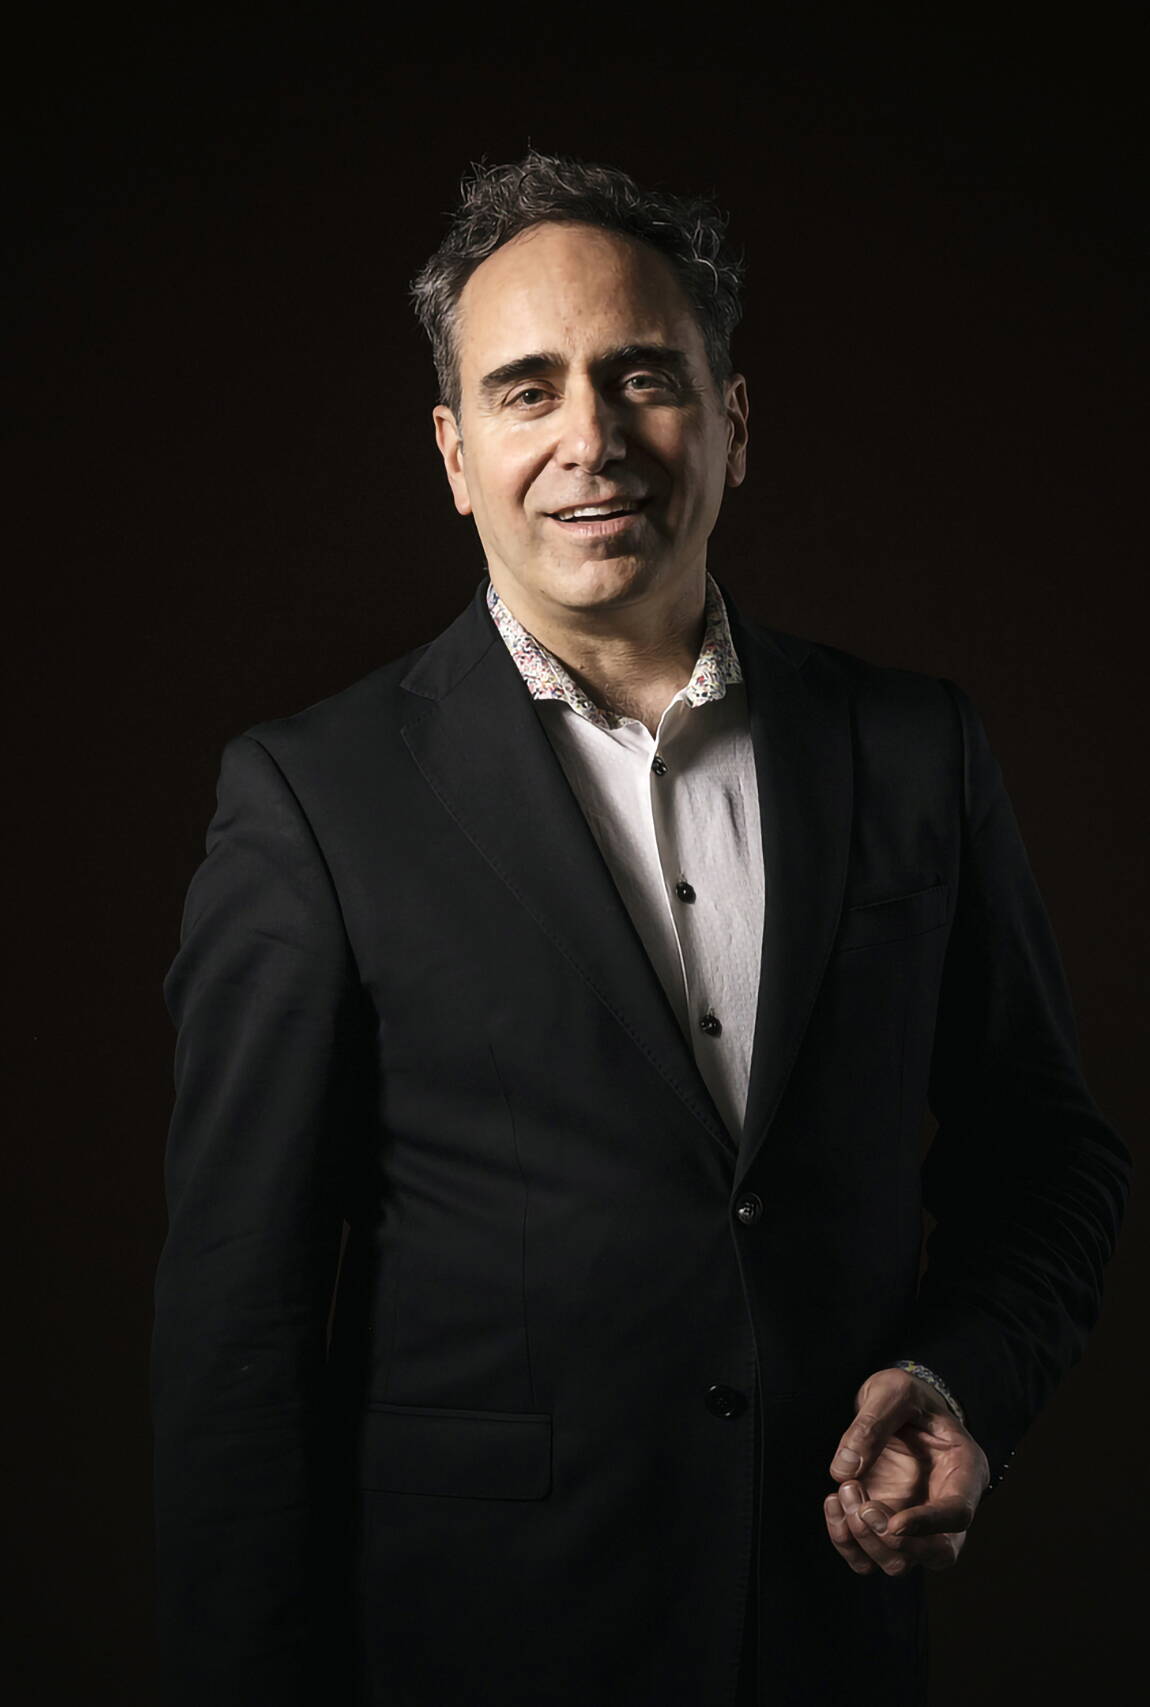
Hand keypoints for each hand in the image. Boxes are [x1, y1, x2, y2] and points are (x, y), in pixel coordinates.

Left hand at [823, 1366, 989, 1576]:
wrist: (894, 1406)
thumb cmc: (905, 1395)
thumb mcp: (892, 1391)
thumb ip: (871, 1424)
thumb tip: (844, 1470)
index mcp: (964, 1470)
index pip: (958, 1514)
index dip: (928, 1526)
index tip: (892, 1524)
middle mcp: (945, 1504)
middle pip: (936, 1555)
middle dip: (893, 1543)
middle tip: (859, 1502)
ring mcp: (915, 1521)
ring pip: (898, 1564)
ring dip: (863, 1539)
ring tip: (843, 1491)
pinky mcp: (885, 1527)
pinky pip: (867, 1557)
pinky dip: (845, 1540)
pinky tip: (833, 1502)